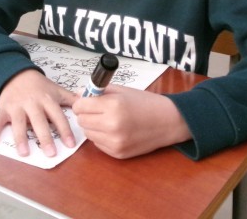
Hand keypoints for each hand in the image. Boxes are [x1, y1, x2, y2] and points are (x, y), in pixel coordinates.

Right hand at [0, 69, 77, 156]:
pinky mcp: (3, 108)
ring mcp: (16, 106)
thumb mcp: (55, 89)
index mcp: (47, 99)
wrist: (16, 73)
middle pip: (39, 121)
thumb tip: (87, 104)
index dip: (64, 130)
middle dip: (45, 138)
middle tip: (51, 153)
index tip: (70, 144)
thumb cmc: (39, 85)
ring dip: (21, 138)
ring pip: (19, 123)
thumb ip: (70, 98)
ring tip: (24, 153)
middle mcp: (32, 103)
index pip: (58, 116)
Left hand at [72, 85, 190, 158]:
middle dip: (86, 114)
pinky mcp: (118, 154)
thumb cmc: (145, 102)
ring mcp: (115, 142)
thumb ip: (99, 91)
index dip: (81, 102)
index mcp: (113, 105)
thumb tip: (78, 95)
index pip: (80, 106)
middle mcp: (112, 125)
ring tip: (107, 120)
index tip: (86, 101)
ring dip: (93, 126)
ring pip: (88, 134)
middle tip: (97, 110)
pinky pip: (98, 144)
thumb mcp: (122, 91)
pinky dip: (101, 137)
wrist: (168, 121)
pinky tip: (114, 131)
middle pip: (81, 121)